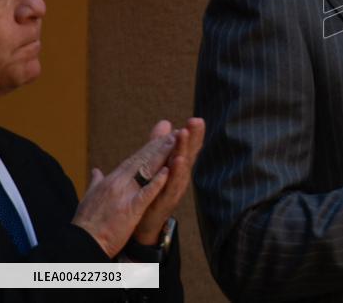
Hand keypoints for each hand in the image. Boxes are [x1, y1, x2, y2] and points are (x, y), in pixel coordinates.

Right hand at [71, 131, 174, 256]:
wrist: (81, 244)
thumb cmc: (86, 224)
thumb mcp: (89, 198)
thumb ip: (96, 182)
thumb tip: (96, 170)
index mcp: (110, 181)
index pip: (133, 160)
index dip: (148, 148)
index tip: (161, 137)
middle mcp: (117, 184)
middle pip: (141, 160)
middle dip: (158, 146)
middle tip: (174, 133)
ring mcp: (124, 195)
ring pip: (146, 171)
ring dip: (161, 155)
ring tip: (175, 142)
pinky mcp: (130, 209)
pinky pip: (146, 194)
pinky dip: (156, 182)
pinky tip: (167, 172)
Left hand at [133, 117, 205, 244]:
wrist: (144, 222)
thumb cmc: (154, 191)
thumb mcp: (158, 165)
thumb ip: (160, 144)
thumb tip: (166, 122)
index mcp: (178, 167)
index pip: (188, 148)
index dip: (193, 134)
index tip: (197, 119)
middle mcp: (180, 177)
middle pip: (189, 154)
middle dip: (193, 138)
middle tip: (196, 121)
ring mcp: (175, 189)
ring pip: (182, 168)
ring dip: (183, 150)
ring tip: (184, 135)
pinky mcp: (166, 200)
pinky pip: (171, 186)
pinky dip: (174, 174)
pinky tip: (175, 162)